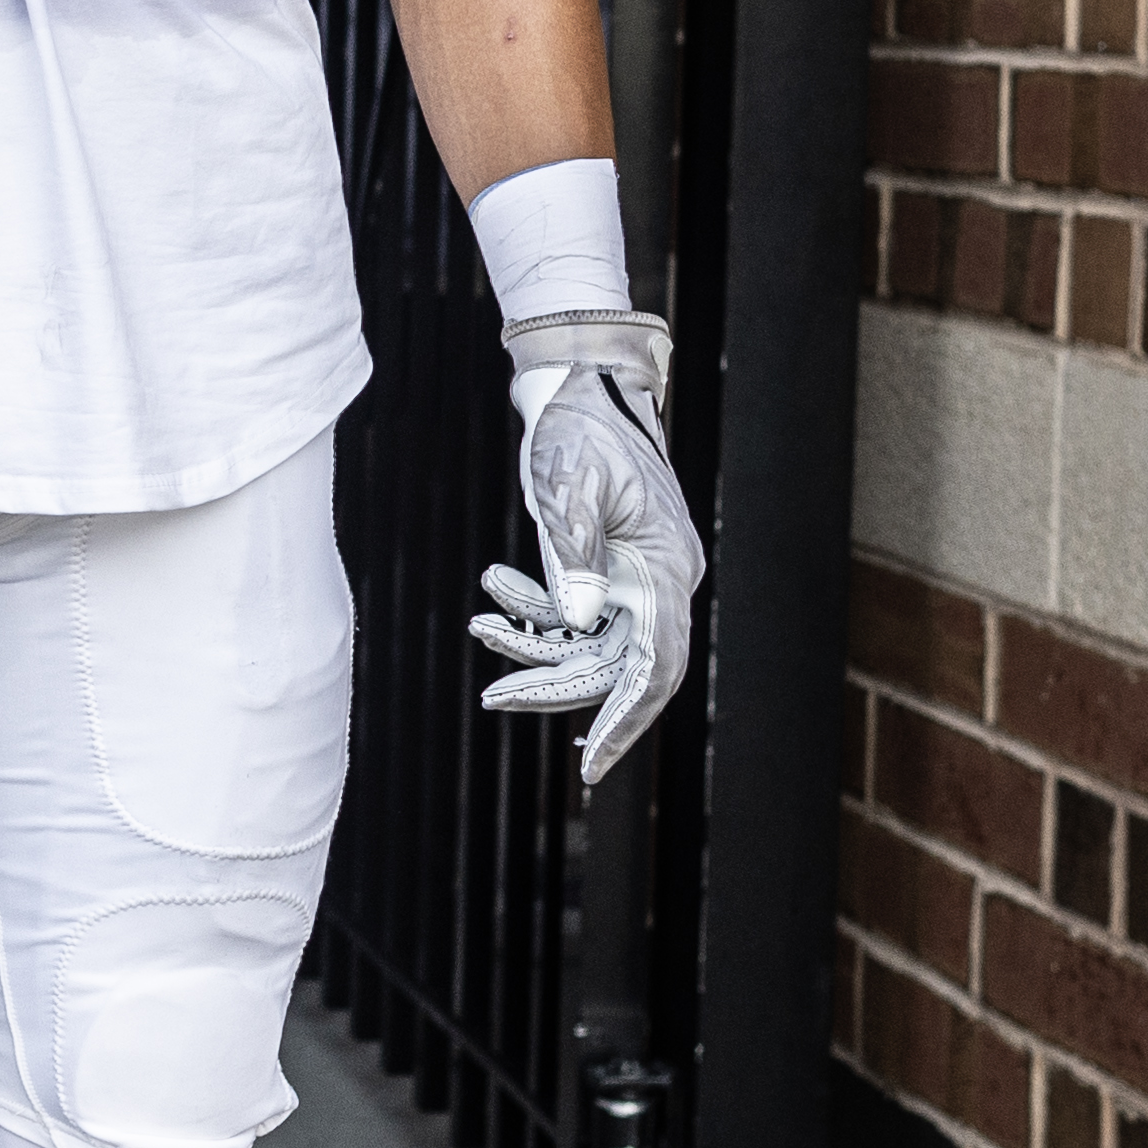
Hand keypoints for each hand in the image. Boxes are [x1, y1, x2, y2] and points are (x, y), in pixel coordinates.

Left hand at [468, 313, 703, 781]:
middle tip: (494, 697)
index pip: (656, 667)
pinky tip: (494, 590)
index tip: (593, 765)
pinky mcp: (607, 569)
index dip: (627, 720)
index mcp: (666, 568)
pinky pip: (573, 614)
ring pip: (588, 644)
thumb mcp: (568, 485)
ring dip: (535, 647)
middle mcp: (658, 582)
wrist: (580, 382)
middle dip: (554, 685)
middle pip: (614, 665)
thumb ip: (574, 555)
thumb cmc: (579, 427)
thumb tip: (577, 623)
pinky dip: (533, 612)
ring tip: (481, 627)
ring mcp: (634, 578)